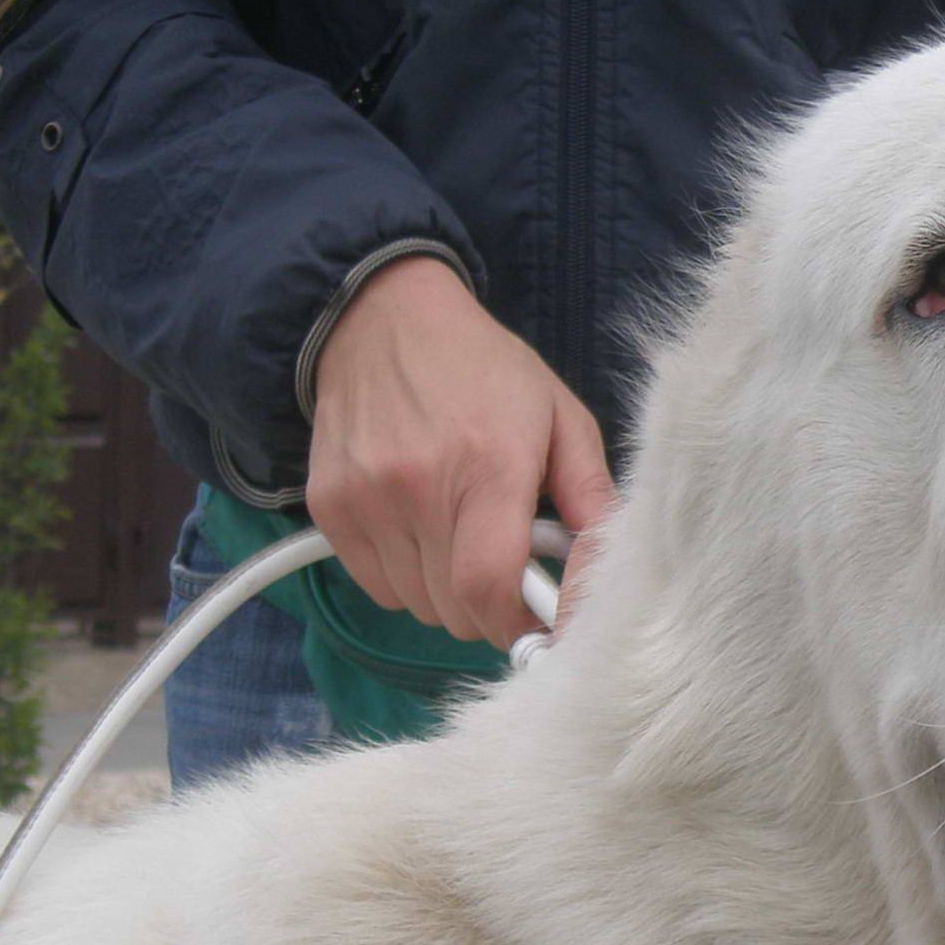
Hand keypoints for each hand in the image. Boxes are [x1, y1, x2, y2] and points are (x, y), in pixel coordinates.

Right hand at [306, 254, 616, 646]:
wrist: (382, 321)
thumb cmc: (484, 371)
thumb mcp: (560, 417)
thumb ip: (592, 496)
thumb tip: (613, 572)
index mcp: (489, 465)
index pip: (490, 586)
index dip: (518, 624)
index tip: (539, 624)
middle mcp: (419, 487)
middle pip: (456, 608)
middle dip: (491, 608)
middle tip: (507, 567)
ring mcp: (366, 500)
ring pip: (418, 605)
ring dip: (449, 594)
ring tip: (462, 536)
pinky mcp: (331, 508)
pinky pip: (378, 586)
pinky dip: (407, 579)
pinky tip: (423, 531)